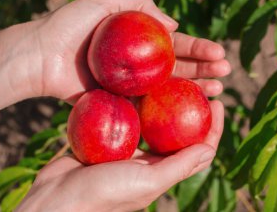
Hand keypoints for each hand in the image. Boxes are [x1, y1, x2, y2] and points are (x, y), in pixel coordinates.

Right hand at [16, 100, 223, 211]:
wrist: (56, 197)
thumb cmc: (104, 195)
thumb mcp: (147, 182)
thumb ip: (178, 166)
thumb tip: (210, 148)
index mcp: (162, 173)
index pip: (197, 149)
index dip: (212, 127)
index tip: (220, 102)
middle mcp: (149, 160)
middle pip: (177, 130)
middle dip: (191, 108)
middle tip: (198, 84)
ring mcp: (128, 148)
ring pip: (152, 119)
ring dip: (164, 100)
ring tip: (171, 78)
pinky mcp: (109, 138)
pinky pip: (128, 115)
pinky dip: (136, 101)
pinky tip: (138, 83)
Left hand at [25, 0, 229, 99]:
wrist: (40, 55)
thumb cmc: (68, 25)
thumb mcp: (103, 0)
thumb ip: (138, 4)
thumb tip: (174, 24)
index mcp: (137, 40)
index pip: (174, 44)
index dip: (198, 48)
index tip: (219, 53)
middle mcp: (137, 63)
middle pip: (176, 67)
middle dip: (204, 68)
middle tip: (226, 72)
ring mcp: (129, 85)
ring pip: (167, 88)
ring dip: (194, 88)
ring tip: (218, 89)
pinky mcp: (118, 102)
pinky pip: (146, 106)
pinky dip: (167, 109)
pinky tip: (187, 109)